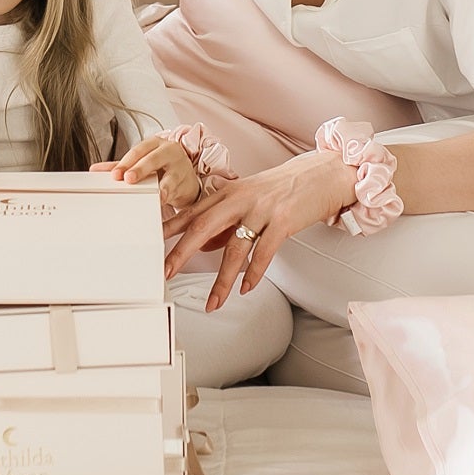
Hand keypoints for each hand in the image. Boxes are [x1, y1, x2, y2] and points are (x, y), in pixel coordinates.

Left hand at [92, 136, 199, 208]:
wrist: (186, 178)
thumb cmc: (161, 168)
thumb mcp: (142, 163)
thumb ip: (121, 165)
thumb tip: (95, 170)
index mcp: (155, 143)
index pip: (139, 150)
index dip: (126, 162)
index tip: (115, 175)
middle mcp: (169, 151)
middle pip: (153, 159)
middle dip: (140, 169)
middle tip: (128, 179)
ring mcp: (180, 166)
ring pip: (169, 176)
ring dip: (161, 186)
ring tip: (156, 194)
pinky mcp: (187, 182)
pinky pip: (176, 189)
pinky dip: (169, 195)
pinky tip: (163, 200)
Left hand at [161, 151, 354, 310]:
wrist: (325, 172)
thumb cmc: (286, 187)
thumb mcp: (249, 198)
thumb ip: (226, 221)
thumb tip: (204, 246)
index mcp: (227, 193)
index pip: (191, 212)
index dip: (168, 227)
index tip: (148, 242)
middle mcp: (239, 199)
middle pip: (202, 227)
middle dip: (180, 252)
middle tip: (165, 273)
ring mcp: (261, 209)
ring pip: (234, 249)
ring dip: (222, 281)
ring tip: (213, 303)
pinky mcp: (283, 221)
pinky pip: (263, 253)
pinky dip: (254, 274)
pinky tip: (246, 289)